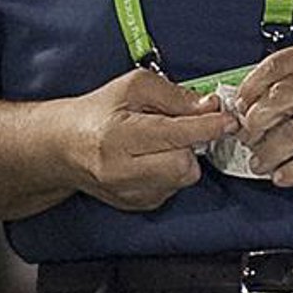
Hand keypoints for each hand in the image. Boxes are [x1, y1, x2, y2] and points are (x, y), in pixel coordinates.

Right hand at [68, 68, 232, 209]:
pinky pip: (172, 189)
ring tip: (159, 143)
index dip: (207, 127)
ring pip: (181, 179)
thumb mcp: (133, 87)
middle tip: (182, 130)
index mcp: (117, 137)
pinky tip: (151, 159)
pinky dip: (170, 172)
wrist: (64, 147)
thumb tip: (209, 107)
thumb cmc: (98, 113)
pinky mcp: (137, 204)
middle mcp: (121, 170)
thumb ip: (174, 95)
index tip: (227, 121)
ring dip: (180, 158)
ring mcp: (129, 193)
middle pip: (184, 166)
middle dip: (191, 146)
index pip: (175, 135)